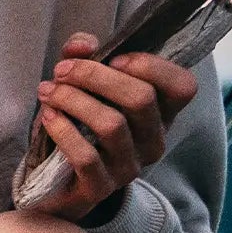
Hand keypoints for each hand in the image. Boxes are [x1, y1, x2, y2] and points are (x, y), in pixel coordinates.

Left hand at [28, 31, 198, 220]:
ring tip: (48, 92)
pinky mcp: (101, 188)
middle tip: (62, 71)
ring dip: (73, 100)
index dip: (152, 66)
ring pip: (111, 125)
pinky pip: (87, 157)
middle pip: (141, 98)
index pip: (183, 87)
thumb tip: (82, 44)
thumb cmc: (77, 122)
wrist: (54, 181)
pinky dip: (63, 131)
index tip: (114, 60)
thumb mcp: (82, 81)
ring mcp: (129, 167)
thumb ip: (83, 54)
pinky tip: (48, 117)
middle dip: (96, 76)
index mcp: (160, 113)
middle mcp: (152, 142)